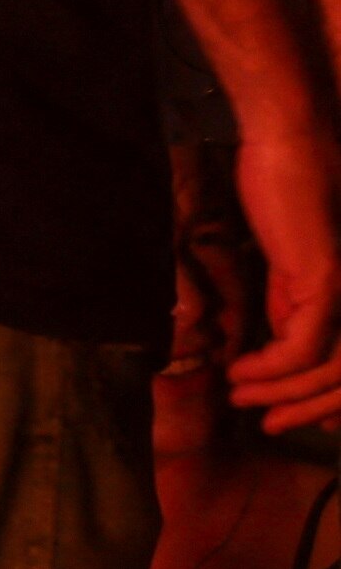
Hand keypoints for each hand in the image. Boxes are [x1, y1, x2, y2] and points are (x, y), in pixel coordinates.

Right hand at [231, 112, 340, 431]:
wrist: (291, 144)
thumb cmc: (289, 192)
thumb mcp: (289, 264)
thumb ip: (289, 303)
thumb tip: (274, 346)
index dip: (328, 399)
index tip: (289, 415)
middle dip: (309, 409)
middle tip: (268, 424)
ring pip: (329, 371)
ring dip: (283, 394)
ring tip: (242, 398)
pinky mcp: (328, 282)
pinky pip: (302, 348)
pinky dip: (269, 369)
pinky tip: (239, 372)